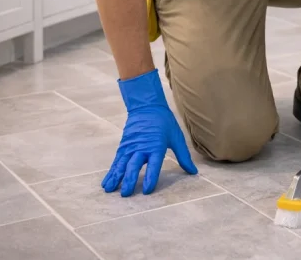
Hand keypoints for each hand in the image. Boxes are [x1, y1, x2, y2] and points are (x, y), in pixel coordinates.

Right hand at [102, 68, 197, 196]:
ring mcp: (130, 147)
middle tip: (126, 194)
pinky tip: (107, 182)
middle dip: (129, 180)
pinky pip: (116, 161)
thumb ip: (183, 156)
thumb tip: (193, 172)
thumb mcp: (177, 137)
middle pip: (133, 166)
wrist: (147, 106)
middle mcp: (141, 148)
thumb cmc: (164, 123)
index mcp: (156, 146)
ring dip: (116, 178)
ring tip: (110, 190)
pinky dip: (111, 172)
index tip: (146, 190)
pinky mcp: (123, 146)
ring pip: (121, 164)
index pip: (153, 165)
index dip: (150, 177)